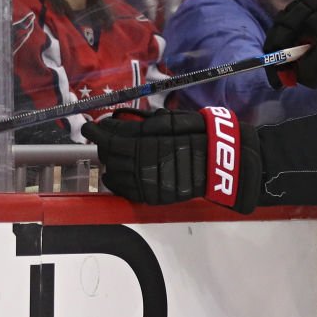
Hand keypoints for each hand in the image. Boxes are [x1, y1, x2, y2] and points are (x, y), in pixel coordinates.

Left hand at [82, 107, 260, 211]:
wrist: (227, 162)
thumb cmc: (206, 135)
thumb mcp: (179, 119)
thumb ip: (148, 122)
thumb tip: (121, 121)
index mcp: (153, 145)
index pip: (115, 140)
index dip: (99, 133)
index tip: (89, 126)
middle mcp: (148, 167)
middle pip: (113, 157)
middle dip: (103, 146)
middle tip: (100, 136)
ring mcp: (153, 184)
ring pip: (118, 175)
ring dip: (108, 164)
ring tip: (106, 155)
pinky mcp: (158, 197)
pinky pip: (129, 192)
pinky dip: (117, 184)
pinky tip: (114, 176)